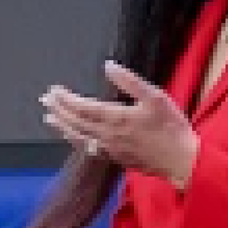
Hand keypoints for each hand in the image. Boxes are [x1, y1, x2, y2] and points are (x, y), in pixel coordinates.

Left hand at [40, 63, 199, 187]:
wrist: (182, 161)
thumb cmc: (171, 127)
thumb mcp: (155, 97)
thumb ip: (130, 81)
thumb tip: (108, 65)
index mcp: (116, 118)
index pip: (82, 107)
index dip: (65, 99)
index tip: (53, 90)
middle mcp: (108, 135)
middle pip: (76, 122)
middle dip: (59, 110)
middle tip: (44, 100)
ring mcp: (110, 149)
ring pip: (79, 137)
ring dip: (62, 126)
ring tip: (49, 118)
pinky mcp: (116, 158)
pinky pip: (89, 149)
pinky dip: (76, 141)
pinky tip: (74, 138)